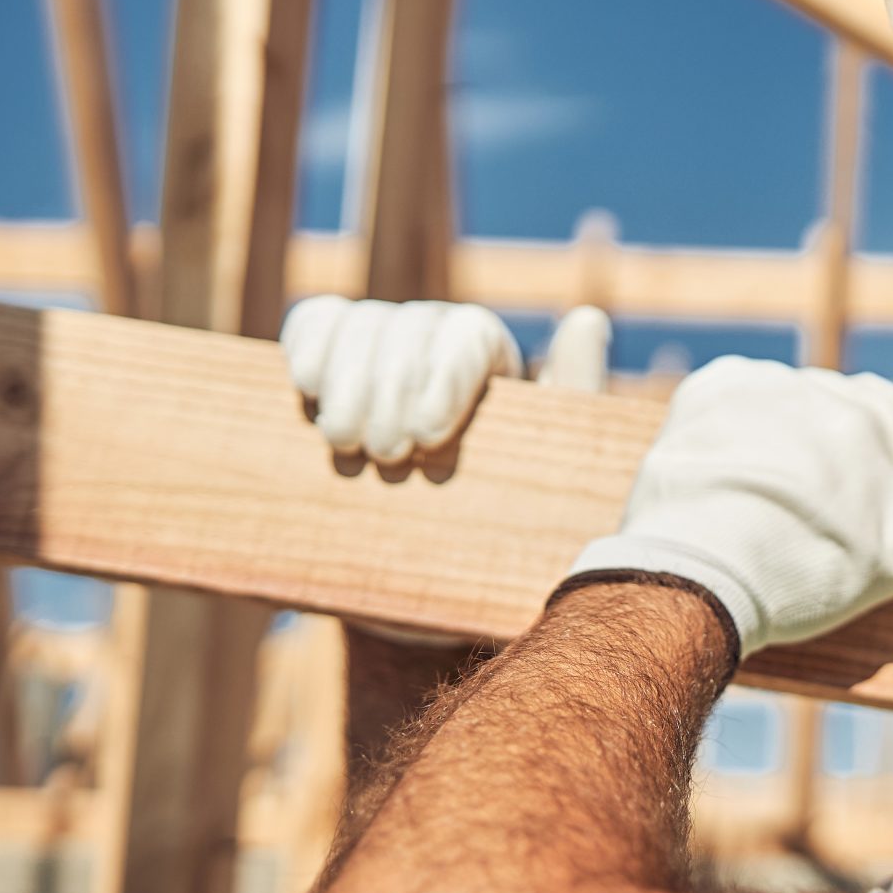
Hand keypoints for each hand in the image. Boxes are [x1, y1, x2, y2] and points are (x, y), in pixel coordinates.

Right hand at [283, 296, 612, 645]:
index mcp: (492, 359)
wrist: (427, 572)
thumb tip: (588, 320)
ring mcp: (382, 346)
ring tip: (344, 444)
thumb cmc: (502, 524)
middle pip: (410, 329)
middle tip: (384, 458)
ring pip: (360, 324)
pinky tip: (304, 387)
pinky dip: (307, 344)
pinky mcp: (331, 362)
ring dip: (347, 380)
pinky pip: (317, 324)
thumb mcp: (545, 475)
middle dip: (391, 390)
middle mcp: (437, 340)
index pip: (469, 337)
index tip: (428, 436)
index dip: (446, 377)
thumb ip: (572, 399)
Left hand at [562, 357, 892, 658]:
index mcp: (877, 409)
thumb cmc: (813, 565)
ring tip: (774, 512)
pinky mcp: (699, 397)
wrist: (697, 577)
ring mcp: (754, 385)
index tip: (884, 506)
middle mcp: (819, 382)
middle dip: (847, 455)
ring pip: (792, 408)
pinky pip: (733, 407)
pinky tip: (735, 487)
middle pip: (851, 413)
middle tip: (826, 522)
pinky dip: (736, 437)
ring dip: (790, 444)